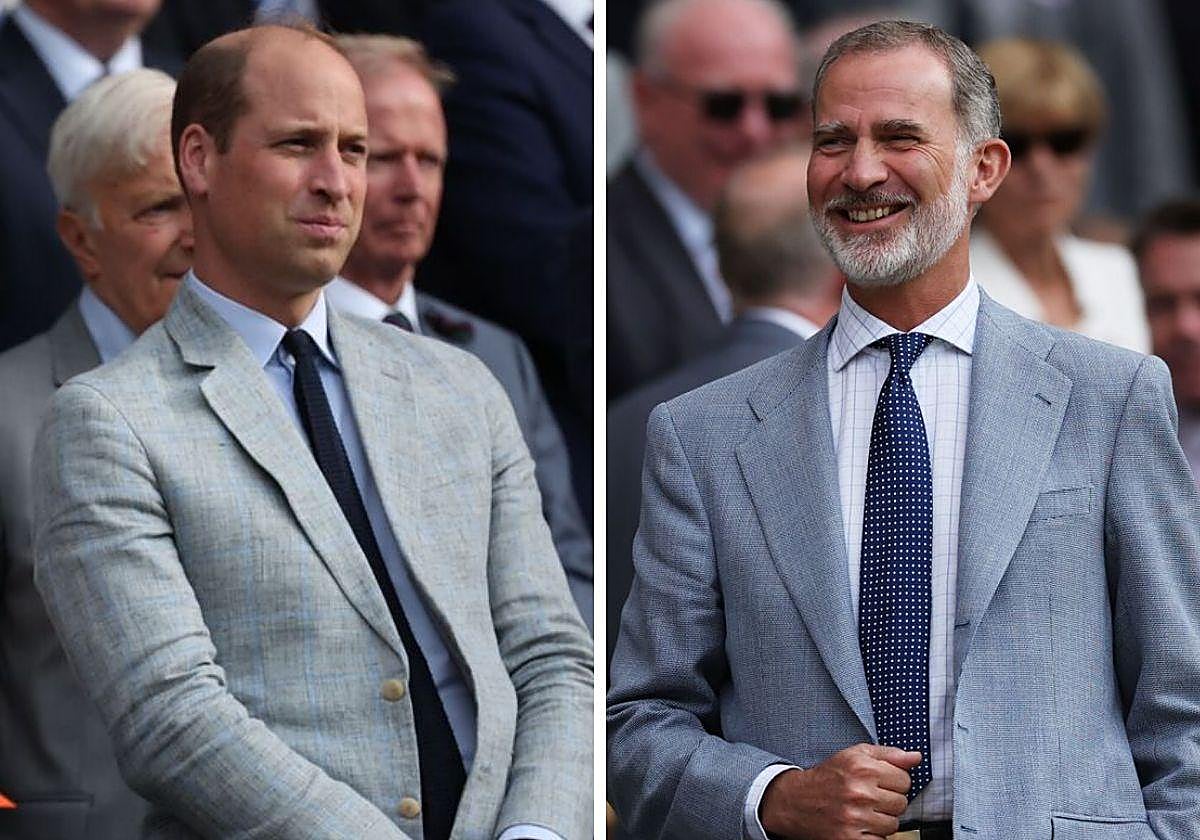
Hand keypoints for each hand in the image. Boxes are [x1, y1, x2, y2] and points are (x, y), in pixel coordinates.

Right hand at [759, 743, 920, 839]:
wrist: (796, 801)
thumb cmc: (828, 777)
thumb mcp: (854, 755)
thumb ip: (888, 754)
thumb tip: (916, 758)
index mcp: (862, 767)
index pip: (905, 780)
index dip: (893, 782)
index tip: (879, 782)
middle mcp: (858, 792)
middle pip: (901, 803)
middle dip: (888, 802)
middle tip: (869, 798)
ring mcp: (855, 817)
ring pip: (893, 824)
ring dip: (881, 820)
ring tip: (863, 812)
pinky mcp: (850, 839)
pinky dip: (873, 836)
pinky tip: (860, 825)